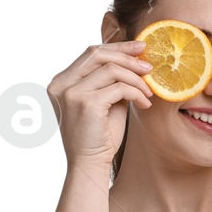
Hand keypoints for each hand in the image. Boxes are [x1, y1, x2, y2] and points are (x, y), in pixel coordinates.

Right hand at [46, 40, 152, 167]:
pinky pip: (119, 88)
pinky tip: (144, 103)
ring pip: (112, 69)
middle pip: (98, 54)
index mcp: (62, 81)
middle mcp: (61, 84)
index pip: (91, 53)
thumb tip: (136, 61)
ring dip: (136, 79)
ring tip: (149, 92)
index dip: (118, 47)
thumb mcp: (105, 102)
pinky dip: (136, 93)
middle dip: (128, 56)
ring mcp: (71, 92)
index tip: (141, 48)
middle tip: (150, 67)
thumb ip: (112, 82)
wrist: (89, 164)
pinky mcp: (86, 103)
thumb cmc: (99, 135)